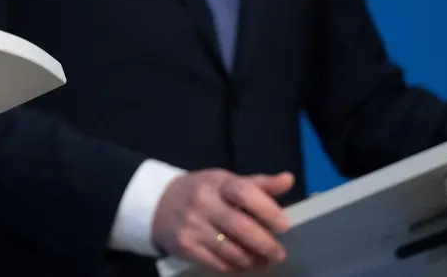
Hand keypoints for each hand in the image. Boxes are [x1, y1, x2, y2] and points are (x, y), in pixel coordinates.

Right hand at [152, 169, 293, 272]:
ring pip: (231, 250)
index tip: (283, 226)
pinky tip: (241, 262)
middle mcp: (203, 202)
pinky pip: (218, 262)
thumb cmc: (201, 192)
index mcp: (217, 183)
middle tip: (279, 253)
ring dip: (252, 259)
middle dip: (265, 244)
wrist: (157, 204)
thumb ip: (258, 184)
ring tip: (262, 260)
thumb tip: (289, 179)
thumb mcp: (225, 182)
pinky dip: (234, 266)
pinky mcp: (185, 246)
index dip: (268, 210)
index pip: (245, 192)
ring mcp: (193, 225)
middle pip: (241, 227)